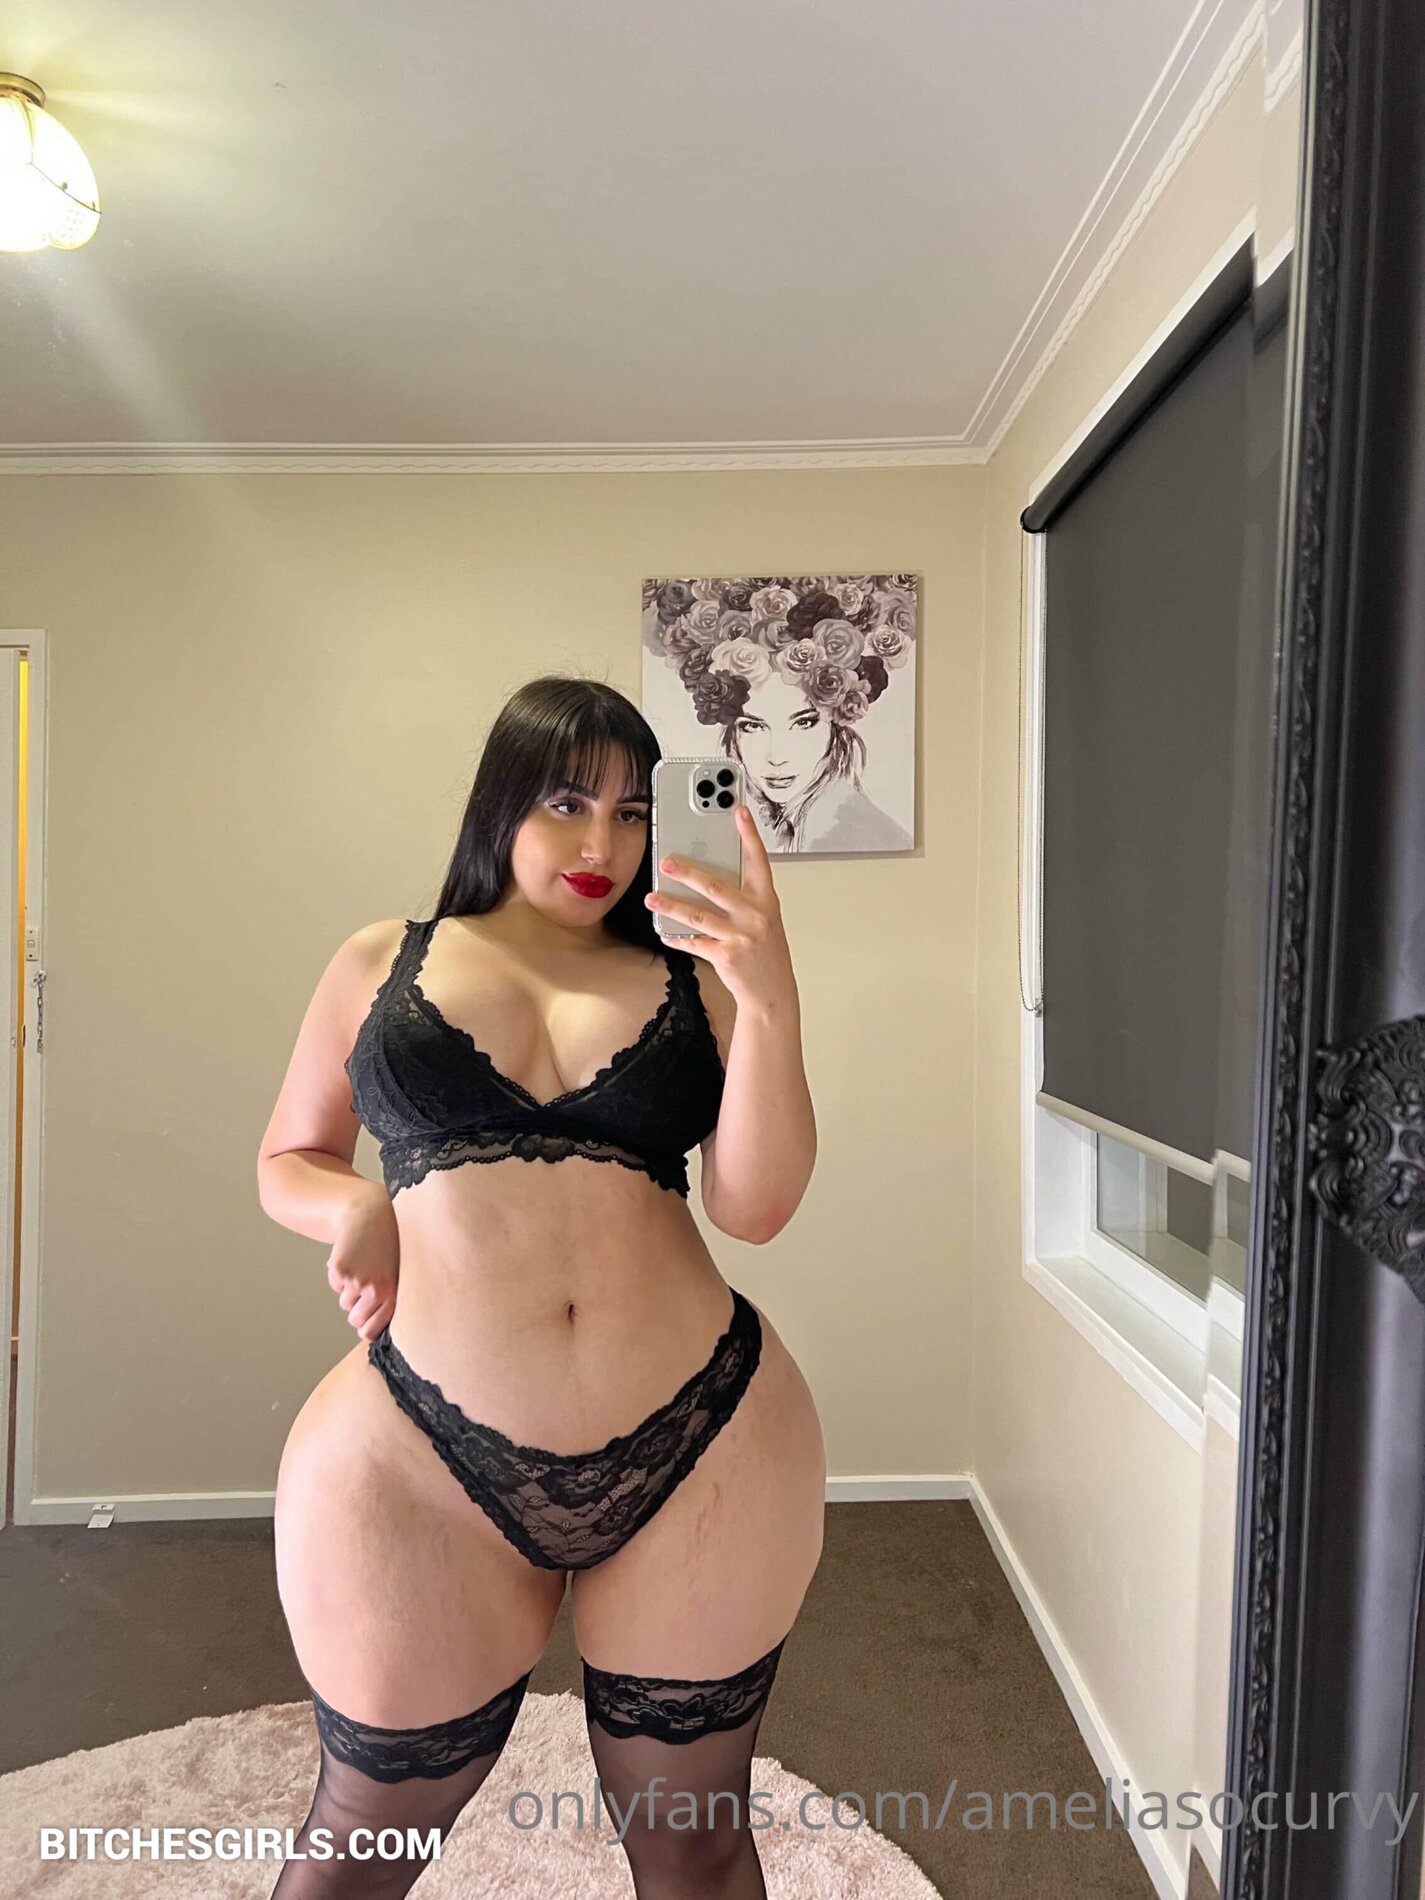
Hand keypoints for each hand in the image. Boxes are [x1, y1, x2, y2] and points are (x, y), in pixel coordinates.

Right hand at [327, 1186, 399, 1343]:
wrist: (373, 1214)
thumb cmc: (389, 1245)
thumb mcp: (401, 1275)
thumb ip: (392, 1302)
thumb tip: (374, 1331)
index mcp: (394, 1295)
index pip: (371, 1331)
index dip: (367, 1325)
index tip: (369, 1317)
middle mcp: (376, 1291)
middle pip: (355, 1320)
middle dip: (357, 1307)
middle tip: (367, 1282)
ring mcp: (357, 1281)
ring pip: (344, 1302)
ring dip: (350, 1288)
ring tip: (363, 1264)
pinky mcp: (340, 1271)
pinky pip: (335, 1285)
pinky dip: (339, 1275)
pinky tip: (353, 1256)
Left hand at [644, 803, 794, 1011]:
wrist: (772, 992)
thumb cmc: (764, 951)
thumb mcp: (763, 918)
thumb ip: (743, 896)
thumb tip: (706, 876)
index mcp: (765, 899)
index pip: (758, 860)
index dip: (749, 834)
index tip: (738, 811)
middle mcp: (755, 915)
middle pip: (716, 887)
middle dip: (688, 872)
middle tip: (666, 861)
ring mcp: (741, 936)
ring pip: (698, 916)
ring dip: (671, 906)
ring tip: (651, 899)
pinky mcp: (726, 956)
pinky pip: (694, 942)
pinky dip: (676, 937)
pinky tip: (663, 931)